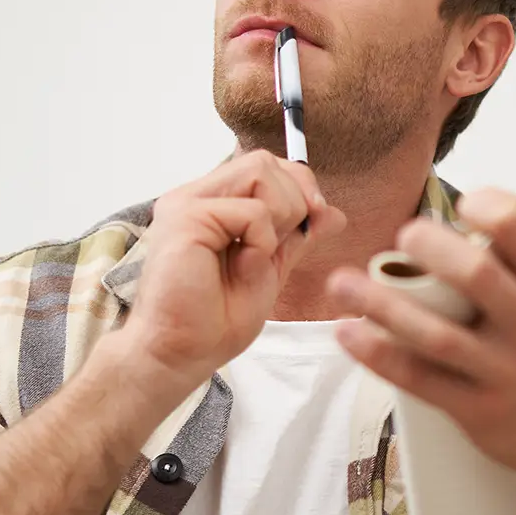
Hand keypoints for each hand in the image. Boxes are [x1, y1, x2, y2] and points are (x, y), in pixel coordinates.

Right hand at [121, 150, 346, 390]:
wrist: (182, 353)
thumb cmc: (215, 319)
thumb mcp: (270, 269)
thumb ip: (297, 236)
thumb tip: (333, 213)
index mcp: (212, 203)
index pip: (266, 165)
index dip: (299, 186)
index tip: (313, 221)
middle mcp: (195, 196)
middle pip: (266, 161)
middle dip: (294, 201)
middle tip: (278, 247)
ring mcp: (187, 203)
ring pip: (261, 171)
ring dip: (279, 216)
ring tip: (256, 256)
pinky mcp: (186, 218)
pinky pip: (253, 211)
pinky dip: (263, 242)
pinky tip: (243, 266)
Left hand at [331, 142, 515, 486]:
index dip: (487, 207)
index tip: (465, 201)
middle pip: (473, 277)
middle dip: (429, 249)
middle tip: (404, 237)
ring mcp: (504, 371)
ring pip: (434, 334)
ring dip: (381, 305)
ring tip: (343, 283)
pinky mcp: (479, 410)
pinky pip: (420, 380)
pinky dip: (379, 356)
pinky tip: (350, 333)